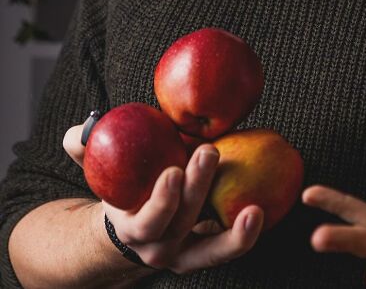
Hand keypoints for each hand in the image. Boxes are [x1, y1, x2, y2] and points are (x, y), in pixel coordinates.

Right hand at [63, 118, 263, 273]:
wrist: (131, 230)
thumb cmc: (123, 188)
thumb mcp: (102, 172)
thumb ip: (86, 150)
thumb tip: (76, 134)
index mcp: (133, 229)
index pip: (148, 221)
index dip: (161, 201)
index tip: (173, 171)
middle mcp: (161, 248)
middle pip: (183, 223)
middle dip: (198, 189)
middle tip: (210, 151)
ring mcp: (187, 254)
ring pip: (213, 250)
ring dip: (236, 233)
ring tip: (256, 210)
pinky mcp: (210, 251)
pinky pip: (229, 248)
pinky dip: (246, 235)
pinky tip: (265, 209)